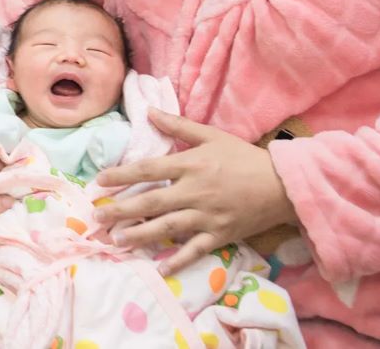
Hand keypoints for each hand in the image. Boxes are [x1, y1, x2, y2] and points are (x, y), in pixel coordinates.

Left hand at [94, 109, 296, 274]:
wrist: (282, 185)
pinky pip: (195, 250)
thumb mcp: (211, 135)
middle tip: (97, 217)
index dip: (121, 175)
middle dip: (121, 210)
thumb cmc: (244, 158)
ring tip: (117, 240)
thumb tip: (148, 111)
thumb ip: (178, 125)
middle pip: (151, 201)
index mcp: (191, 165)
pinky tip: (160, 268)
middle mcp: (195, 191)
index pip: (148, 169)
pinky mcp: (220, 235)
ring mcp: (207, 216)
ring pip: (167, 227)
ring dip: (140, 234)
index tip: (99, 182)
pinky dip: (178, 260)